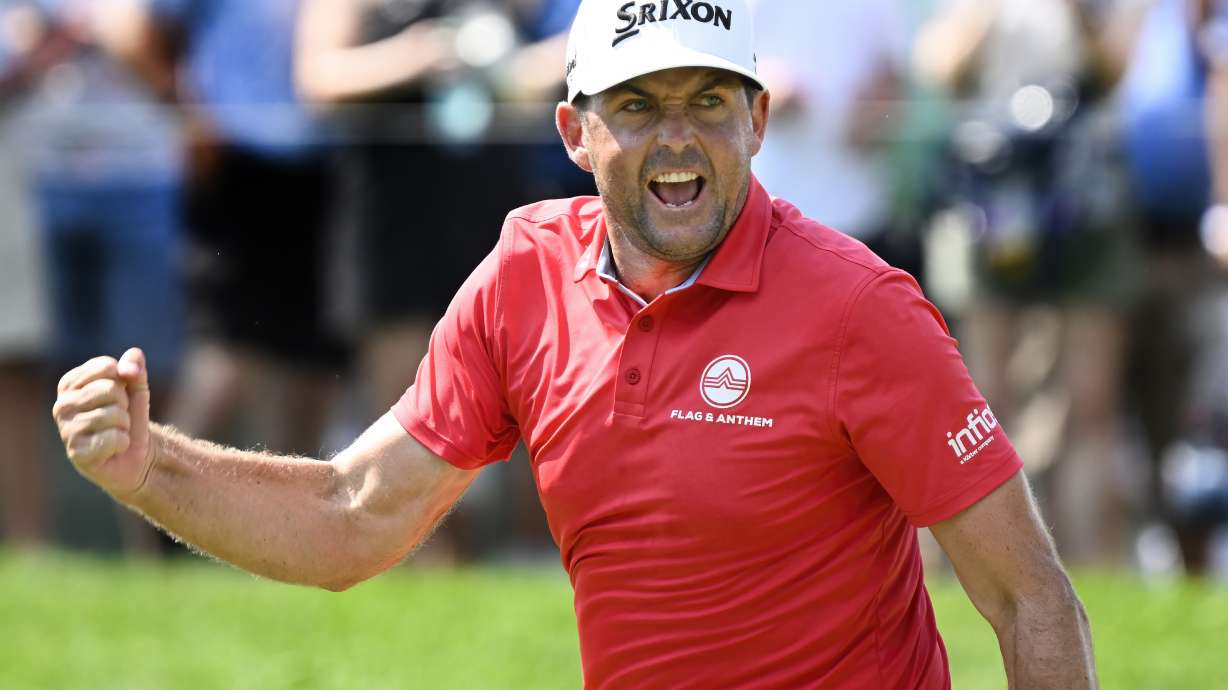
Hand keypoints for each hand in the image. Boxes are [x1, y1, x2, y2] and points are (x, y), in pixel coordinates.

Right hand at [52, 348, 153, 500]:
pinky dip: (123, 442)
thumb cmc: (129, 415)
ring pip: (114, 414)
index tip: (118, 395)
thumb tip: (132, 361)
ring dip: (124, 425)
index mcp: (70, 384)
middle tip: (118, 417)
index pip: (106, 366)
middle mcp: (61, 405)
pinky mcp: (76, 453)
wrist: (135, 453)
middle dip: (124, 404)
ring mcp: (66, 430)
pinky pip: (114, 438)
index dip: (123, 381)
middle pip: (109, 390)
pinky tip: (113, 448)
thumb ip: (134, 367)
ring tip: (116, 432)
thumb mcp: (136, 387)